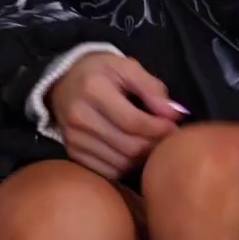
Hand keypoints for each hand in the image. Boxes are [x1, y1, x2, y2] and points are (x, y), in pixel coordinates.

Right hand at [48, 52, 184, 179]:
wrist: (63, 81)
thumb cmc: (101, 72)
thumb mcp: (127, 67)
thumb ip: (152, 88)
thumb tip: (175, 113)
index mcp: (94, 90)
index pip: (134, 122)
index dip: (159, 129)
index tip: (175, 127)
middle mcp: (79, 117)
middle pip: (128, 146)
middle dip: (154, 146)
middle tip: (168, 139)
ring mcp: (73, 138)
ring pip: (120, 163)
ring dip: (143, 159)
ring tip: (154, 145)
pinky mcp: (72, 153)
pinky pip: (108, 172)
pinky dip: (127, 167)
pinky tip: (135, 155)